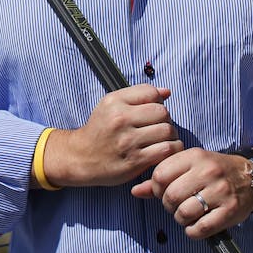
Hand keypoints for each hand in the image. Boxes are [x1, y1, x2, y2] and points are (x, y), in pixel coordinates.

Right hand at [43, 84, 181, 187]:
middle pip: (162, 112)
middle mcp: (120, 119)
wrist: (81, 158)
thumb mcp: (110, 106)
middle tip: (159, 128)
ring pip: (167, 131)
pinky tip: (164, 152)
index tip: (152, 112)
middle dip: (165, 120)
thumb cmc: (100, 131)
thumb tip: (166, 92)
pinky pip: (165, 150)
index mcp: (114, 102)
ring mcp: (127, 140)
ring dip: (170, 136)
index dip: (157, 102)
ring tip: (163, 140)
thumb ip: (138, 96)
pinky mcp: (134, 160)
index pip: (151, 93)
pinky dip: (171, 150)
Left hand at [129, 148, 252, 238]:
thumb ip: (162, 176)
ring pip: (184, 213)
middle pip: (170, 196)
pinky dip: (193, 231)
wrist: (250, 177)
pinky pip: (201, 228)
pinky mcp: (229, 211)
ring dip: (180, 218)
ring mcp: (220, 192)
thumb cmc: (213, 170)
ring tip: (186, 214)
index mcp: (194, 156)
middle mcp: (207, 172)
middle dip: (168, 205)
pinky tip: (196, 224)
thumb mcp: (188, 165)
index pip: (160, 175)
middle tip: (175, 205)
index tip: (162, 191)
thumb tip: (135, 191)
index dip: (155, 188)